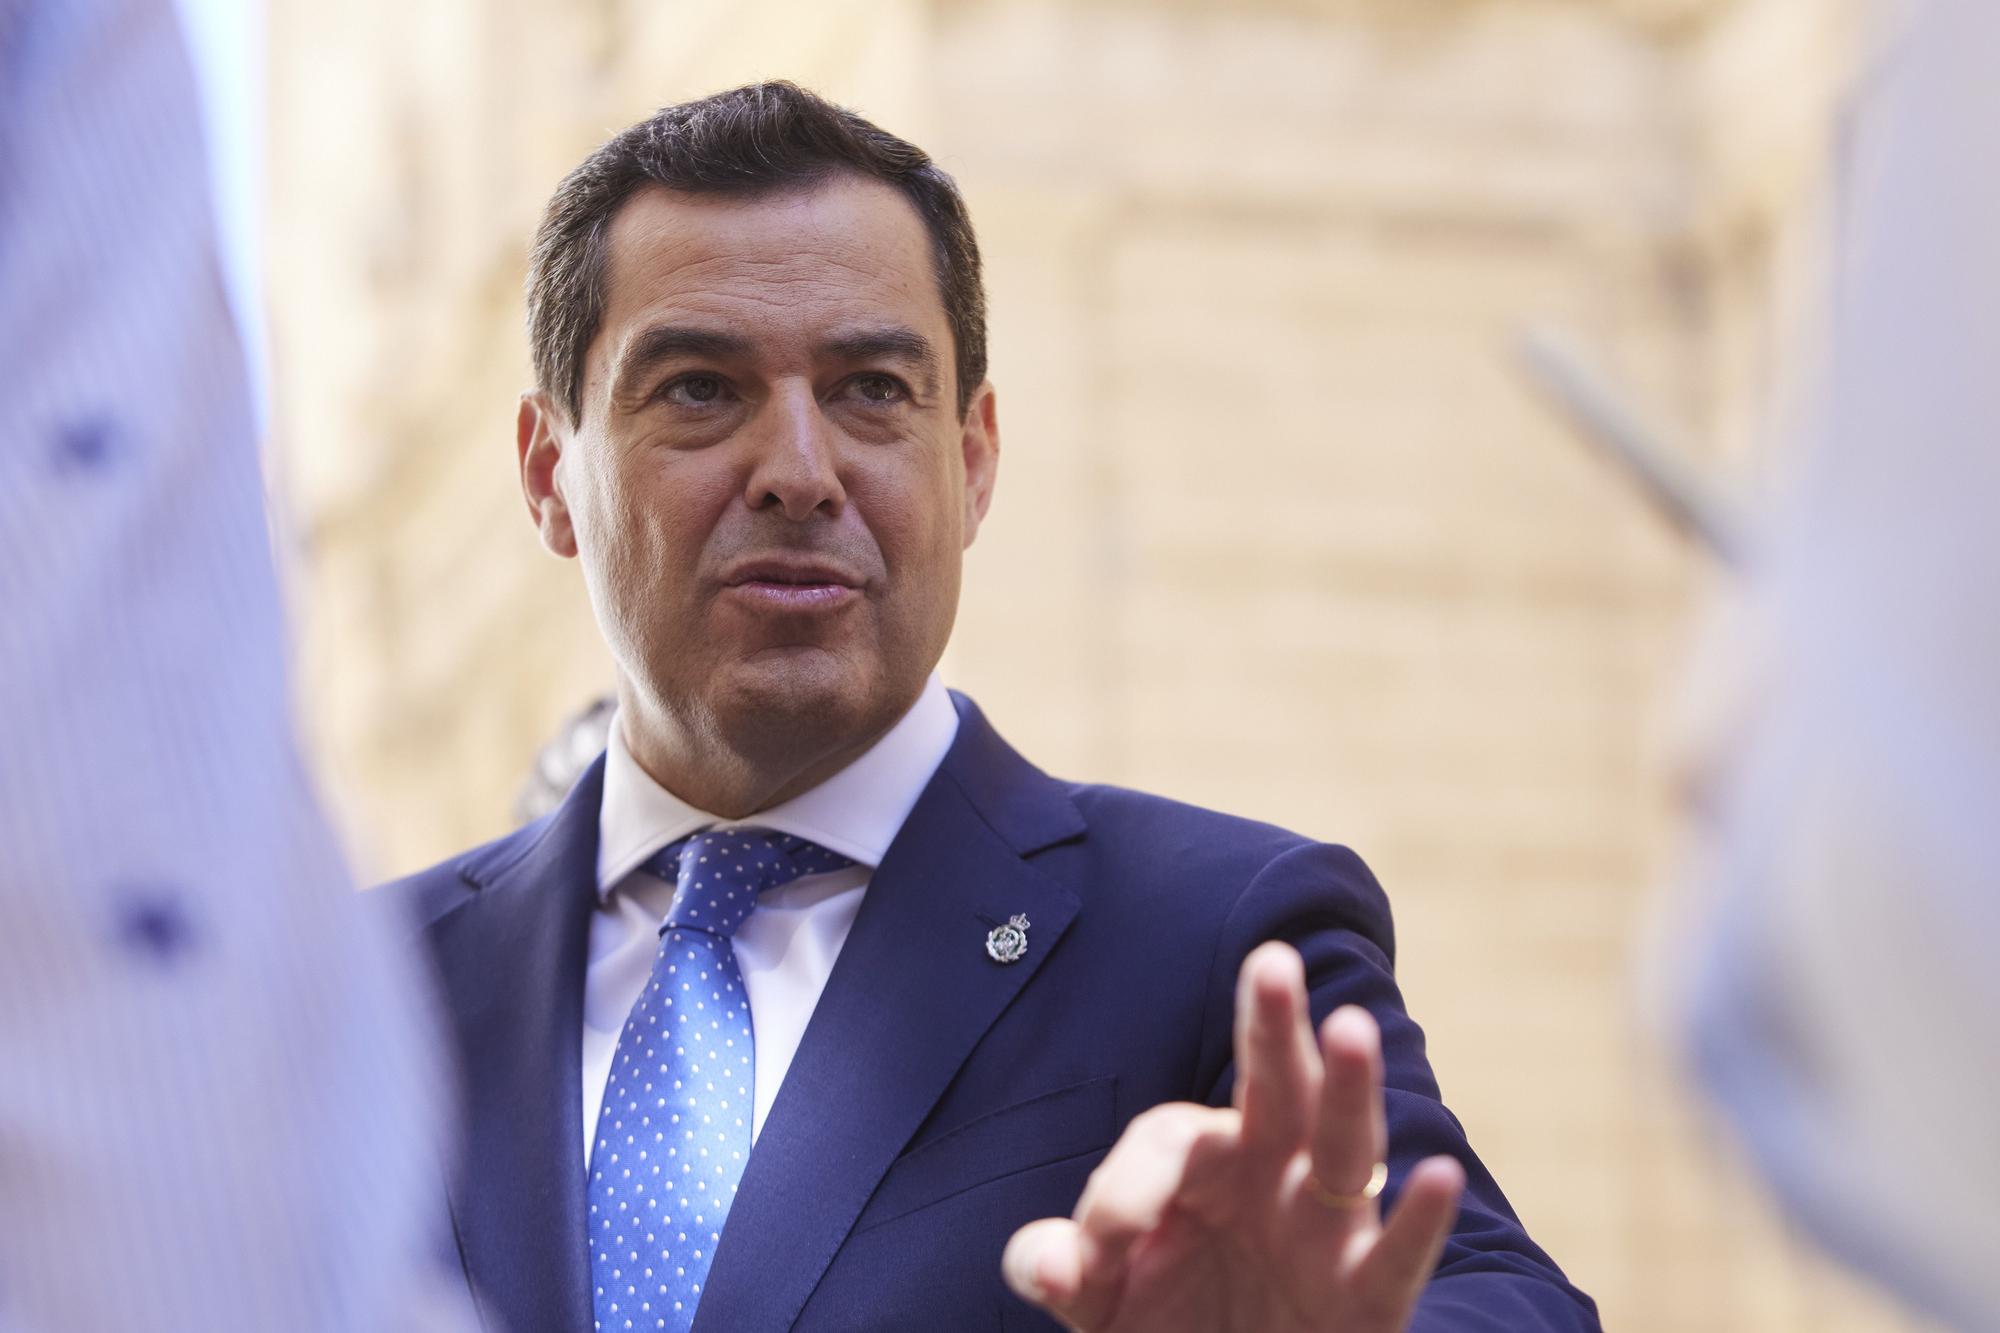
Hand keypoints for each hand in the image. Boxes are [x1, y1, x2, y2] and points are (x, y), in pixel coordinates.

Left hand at [1001, 942, 1465, 1332]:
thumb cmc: (1171, 1328)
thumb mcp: (1101, 1300)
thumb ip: (1066, 1269)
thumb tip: (1039, 1263)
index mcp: (1207, 1163)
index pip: (1169, 1138)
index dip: (1127, 1186)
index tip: (1099, 1247)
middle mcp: (1273, 1176)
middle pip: (1276, 1086)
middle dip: (1272, 1026)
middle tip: (1270, 960)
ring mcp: (1325, 1231)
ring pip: (1344, 1146)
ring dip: (1347, 1089)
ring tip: (1350, 1027)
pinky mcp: (1366, 1299)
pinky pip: (1397, 1256)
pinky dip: (1421, 1220)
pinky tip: (1441, 1176)